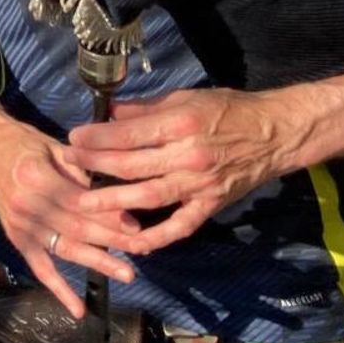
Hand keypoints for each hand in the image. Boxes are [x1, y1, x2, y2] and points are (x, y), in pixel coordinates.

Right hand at [0, 116, 136, 316]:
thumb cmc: (21, 142)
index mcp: (36, 177)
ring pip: (65, 249)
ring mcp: (20, 226)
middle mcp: (26, 205)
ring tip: (128, 274)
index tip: (137, 226)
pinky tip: (78, 310)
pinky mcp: (16, 239)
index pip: (80, 202)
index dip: (109, 216)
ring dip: (98, 263)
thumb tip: (114, 196)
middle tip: (143, 249)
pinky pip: (40, 268)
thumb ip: (80, 170)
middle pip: (77, 228)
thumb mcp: (53, 146)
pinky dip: (59, 290)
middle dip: (113, 240)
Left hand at [65, 88, 302, 256]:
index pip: (128, 134)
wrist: (274, 133)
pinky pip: (181, 227)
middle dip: (95, 166)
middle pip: (131, 165)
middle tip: (69, 165)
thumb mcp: (185, 97)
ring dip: (114, 202)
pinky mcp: (211, 205)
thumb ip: (145, 108)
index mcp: (180, 124)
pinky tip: (134, 245)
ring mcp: (199, 185)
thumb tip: (110, 113)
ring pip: (149, 197)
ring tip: (85, 205)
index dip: (97, 138)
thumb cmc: (228, 109)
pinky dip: (157, 238)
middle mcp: (187, 156)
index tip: (73, 138)